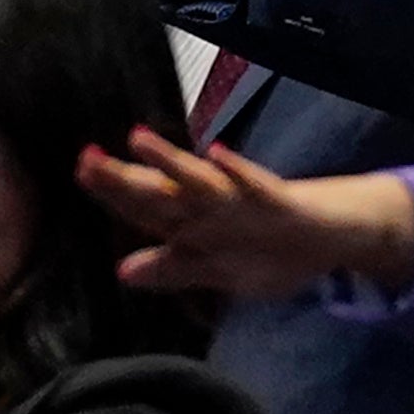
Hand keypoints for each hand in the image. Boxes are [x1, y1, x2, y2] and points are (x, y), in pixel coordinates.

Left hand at [78, 129, 413, 302]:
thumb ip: (173, 270)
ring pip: (198, 182)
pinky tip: (220, 154)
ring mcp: (242, 201)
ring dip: (170, 161)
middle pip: (159, 192)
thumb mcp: (217, 272)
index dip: (111, 191)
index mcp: (193, 224)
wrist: (334, 240)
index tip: (79, 169)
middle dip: (124, 176)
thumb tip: (123, 272)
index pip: (143, 206)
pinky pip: (255, 184)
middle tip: (87, 157)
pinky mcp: (277, 200)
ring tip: (139, 140)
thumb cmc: (270, 251)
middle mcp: (210, 206)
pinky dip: (238, 170)